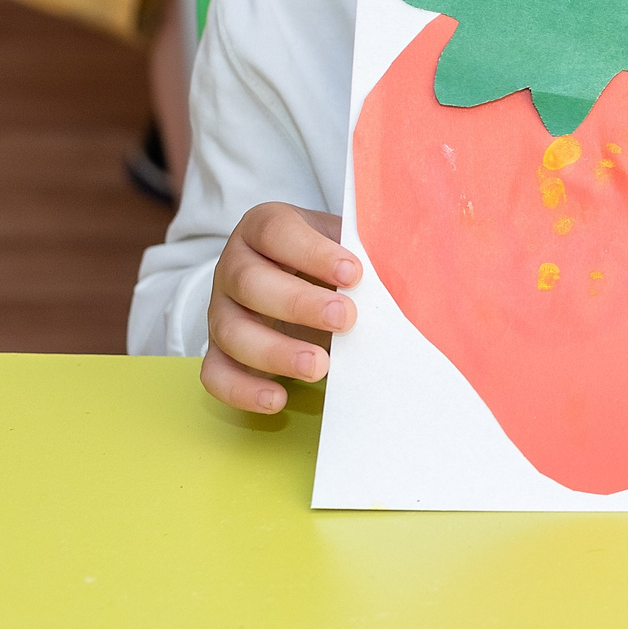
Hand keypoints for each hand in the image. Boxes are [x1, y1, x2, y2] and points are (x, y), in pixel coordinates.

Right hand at [203, 204, 358, 413]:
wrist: (313, 286)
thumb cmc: (336, 262)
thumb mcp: (353, 246)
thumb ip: (373, 254)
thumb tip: (410, 277)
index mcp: (265, 228)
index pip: (277, 232)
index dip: (312, 252)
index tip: (354, 274)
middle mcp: (235, 267)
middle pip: (250, 282)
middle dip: (298, 303)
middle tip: (345, 319)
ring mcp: (222, 310)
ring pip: (231, 331)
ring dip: (274, 352)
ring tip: (319, 366)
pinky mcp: (218, 352)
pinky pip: (216, 373)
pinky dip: (242, 390)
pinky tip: (278, 399)